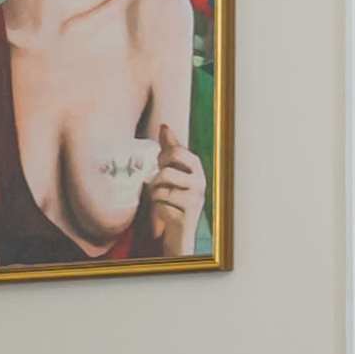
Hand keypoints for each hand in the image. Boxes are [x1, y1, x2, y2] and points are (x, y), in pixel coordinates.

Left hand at [140, 135, 206, 255]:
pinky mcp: (188, 210)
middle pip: (166, 170)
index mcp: (196, 167)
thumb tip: (165, 126)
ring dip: (154, 193)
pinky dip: (157, 205)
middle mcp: (200, 180)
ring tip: (161, 198)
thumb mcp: (173, 170)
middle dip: (156, 178)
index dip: (163, 156)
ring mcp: (195, 196)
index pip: (177, 151)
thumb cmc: (174, 195)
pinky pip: (161, 201)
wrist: (179, 227)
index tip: (162, 165)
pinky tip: (165, 209)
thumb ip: (169, 149)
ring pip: (160, 186)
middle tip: (160, 184)